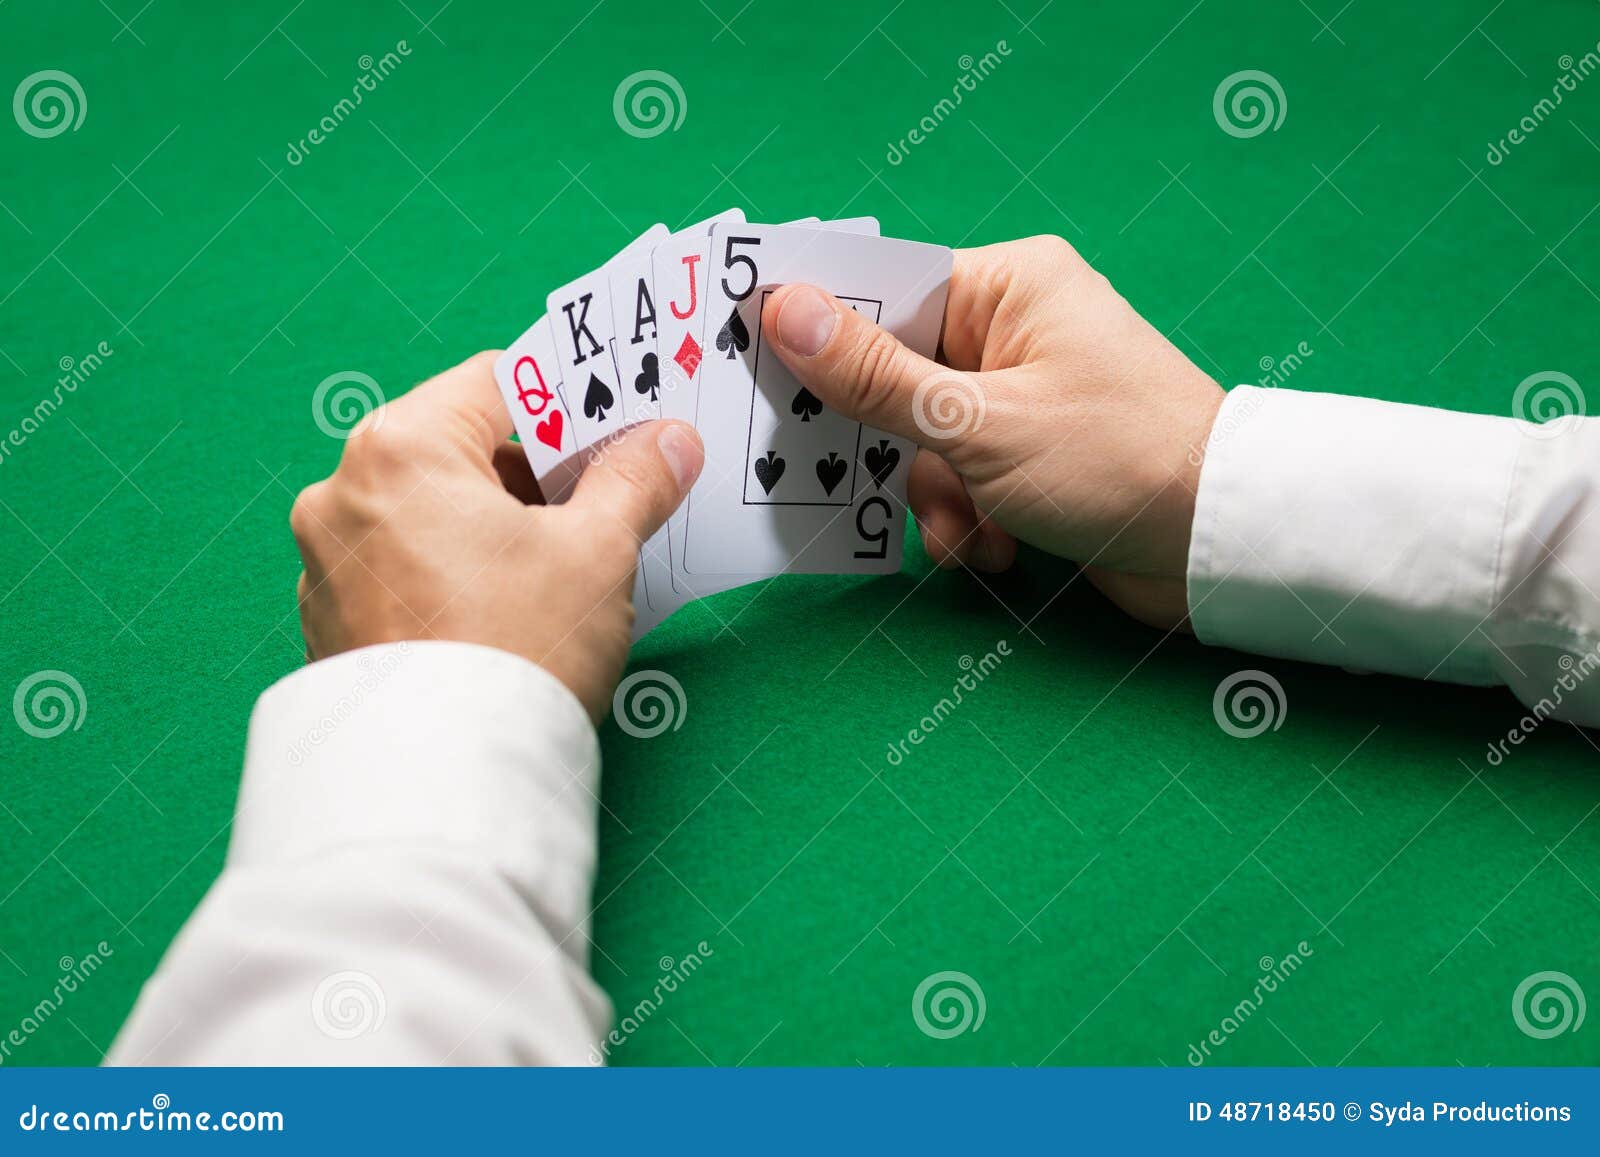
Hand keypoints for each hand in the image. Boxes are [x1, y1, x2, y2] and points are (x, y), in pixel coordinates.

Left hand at [290, 351, 703, 718]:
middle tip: (603, 505)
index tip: (616, 431)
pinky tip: (507, 613)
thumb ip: (634, 481)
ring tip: (561, 571)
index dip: (568, 403)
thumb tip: (668, 441)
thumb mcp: (597, 551)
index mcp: (400, 448)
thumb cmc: (518, 647)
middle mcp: (343, 493)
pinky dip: (454, 573)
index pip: (496, 383)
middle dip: (536, 475)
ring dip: (496, 527)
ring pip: (431, 512)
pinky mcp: (330, 622)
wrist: (447, 781)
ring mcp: (327, 562)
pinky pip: (404, 569)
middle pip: (460, 449)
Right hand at [761, 235, 1224, 629]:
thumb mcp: (977, 421)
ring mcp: (1021, 395)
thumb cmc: (1112, 458)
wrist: (1220, 545)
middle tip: (862, 480)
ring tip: (969, 533)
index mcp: (1007, 286)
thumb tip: (783, 308)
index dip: (822, 334)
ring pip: (922, 443)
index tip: (760, 371)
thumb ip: (874, 375)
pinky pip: (960, 479)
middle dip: (894, 449)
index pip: (885, 290)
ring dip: (936, 501)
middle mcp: (1012, 329)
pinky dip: (967, 521)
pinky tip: (999, 551)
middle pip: (894, 376)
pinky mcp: (1029, 455)